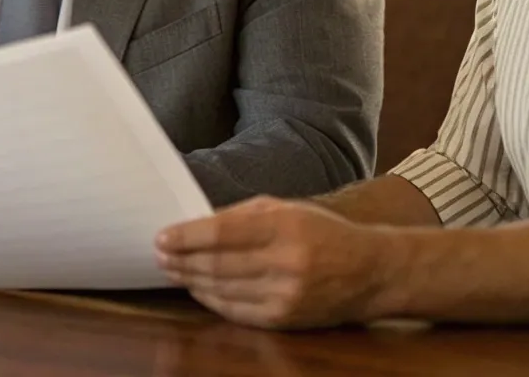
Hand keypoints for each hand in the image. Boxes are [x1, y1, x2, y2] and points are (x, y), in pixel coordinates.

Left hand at [153, 196, 391, 328]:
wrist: (370, 272)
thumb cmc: (323, 232)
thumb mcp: (288, 209)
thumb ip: (243, 215)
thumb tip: (197, 224)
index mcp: (286, 227)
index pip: (223, 233)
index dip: (187, 237)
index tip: (162, 237)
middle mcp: (286, 263)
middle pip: (217, 264)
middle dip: (181, 260)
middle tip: (159, 254)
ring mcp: (285, 295)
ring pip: (222, 289)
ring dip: (190, 280)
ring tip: (171, 270)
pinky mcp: (284, 319)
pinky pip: (235, 310)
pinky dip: (210, 299)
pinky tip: (197, 288)